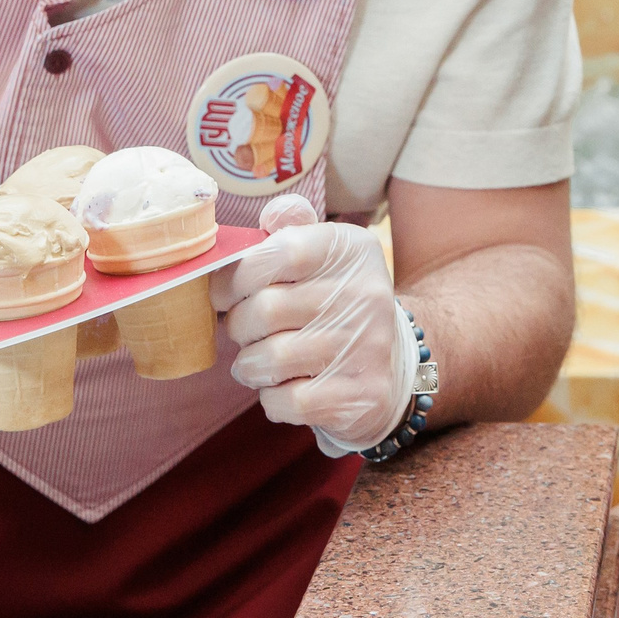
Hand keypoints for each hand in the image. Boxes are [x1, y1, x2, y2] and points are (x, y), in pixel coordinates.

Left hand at [210, 194, 411, 454]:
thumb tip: (271, 216)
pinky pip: (289, 401)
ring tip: (257, 362)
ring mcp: (368, 347)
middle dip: (238, 327)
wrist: (393, 364)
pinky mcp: (363, 395)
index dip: (236, 276)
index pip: (279, 252)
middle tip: (242, 331)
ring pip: (271, 359)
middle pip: (265, 310)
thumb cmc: (334, 305)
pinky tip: (282, 388)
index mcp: (351, 250)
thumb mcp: (322, 256)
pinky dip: (272, 399)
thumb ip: (292, 229)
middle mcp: (366, 294)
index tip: (225, 293)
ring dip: (250, 366)